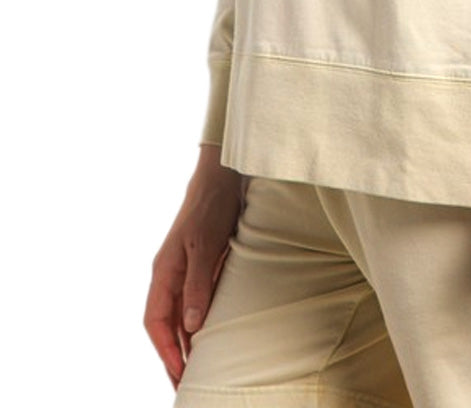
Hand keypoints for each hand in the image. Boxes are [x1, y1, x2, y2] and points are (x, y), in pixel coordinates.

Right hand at [144, 145, 245, 389]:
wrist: (223, 177)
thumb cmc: (211, 208)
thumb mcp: (204, 246)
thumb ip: (197, 284)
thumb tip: (192, 326)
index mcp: (164, 272)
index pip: (155, 321)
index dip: (165, 349)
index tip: (178, 374)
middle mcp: (171, 275)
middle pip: (166, 323)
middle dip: (172, 354)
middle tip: (184, 384)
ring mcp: (186, 270)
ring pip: (181, 315)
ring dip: (186, 341)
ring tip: (197, 369)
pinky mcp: (203, 265)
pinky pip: (196, 301)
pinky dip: (199, 322)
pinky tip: (210, 335)